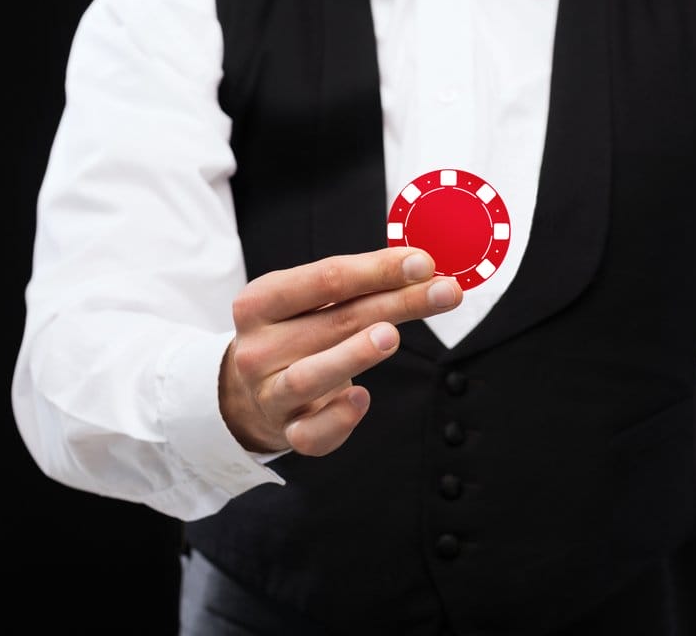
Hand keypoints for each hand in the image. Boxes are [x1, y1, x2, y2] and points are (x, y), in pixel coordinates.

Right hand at [219, 247, 460, 455]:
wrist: (250, 391)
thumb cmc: (294, 334)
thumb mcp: (311, 301)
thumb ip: (359, 284)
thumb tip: (419, 267)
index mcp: (261, 302)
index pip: (325, 278)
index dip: (378, 269)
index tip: (423, 263)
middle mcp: (258, 347)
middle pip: (334, 320)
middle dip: (397, 303)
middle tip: (444, 293)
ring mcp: (269, 392)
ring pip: (310, 376)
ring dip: (353, 355)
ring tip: (391, 336)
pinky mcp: (287, 430)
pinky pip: (311, 432)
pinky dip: (338, 418)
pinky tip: (362, 398)